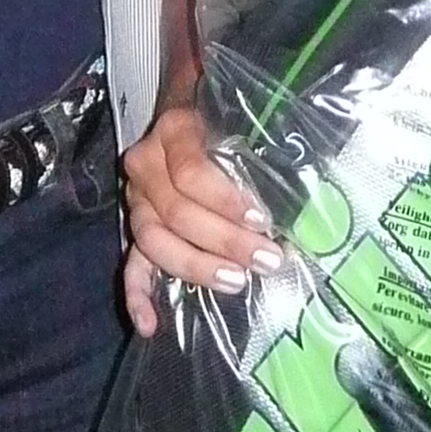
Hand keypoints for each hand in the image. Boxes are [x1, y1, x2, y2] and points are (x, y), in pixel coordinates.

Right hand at [121, 103, 283, 335]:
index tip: (261, 220)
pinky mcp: (135, 228)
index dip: (225, 200)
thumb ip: (259, 148)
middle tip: (267, 259)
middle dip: (225, 240)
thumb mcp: (240, 119)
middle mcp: (147, 166)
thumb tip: (300, 187)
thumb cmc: (226, 118)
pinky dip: (138, 295)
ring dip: (196, 266)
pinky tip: (150, 324)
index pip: (191, 172)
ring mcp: (136, 199)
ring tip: (237, 282)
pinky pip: (130, 264)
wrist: (192, 106)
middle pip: (176, 212)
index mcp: (174, 131)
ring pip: (154, 240)